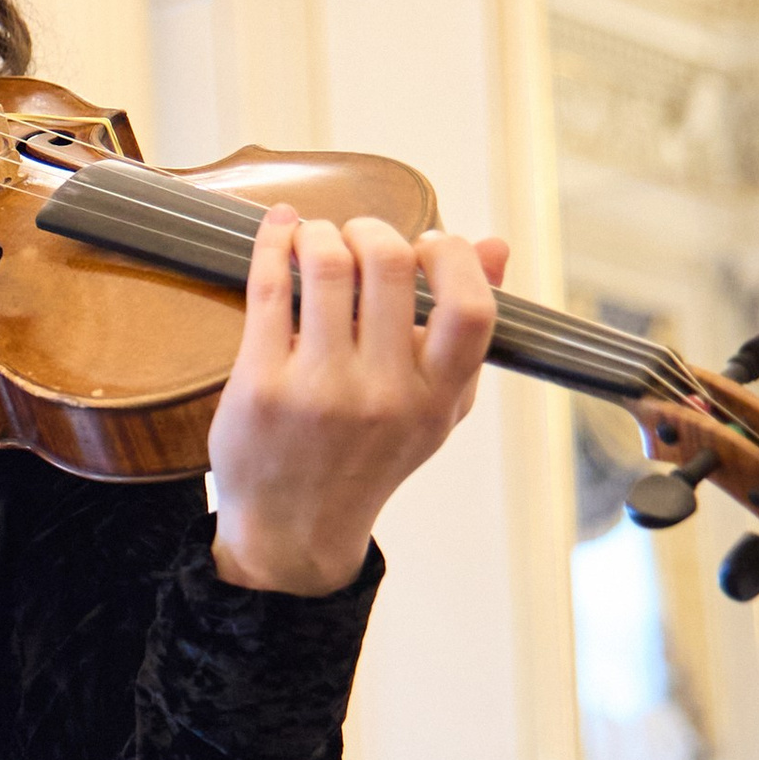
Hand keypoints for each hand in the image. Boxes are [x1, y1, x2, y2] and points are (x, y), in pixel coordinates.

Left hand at [208, 211, 507, 597]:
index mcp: (436, 398)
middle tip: (356, 235)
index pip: (469, 308)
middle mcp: (383, 395)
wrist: (295, 530)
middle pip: (389, 265)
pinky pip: (270, 288)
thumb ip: (468, 330)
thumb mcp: (436, 407)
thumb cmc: (370, 457)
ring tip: (315, 239)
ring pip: (328, 266)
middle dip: (371, 229)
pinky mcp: (262, 386)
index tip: (426, 243)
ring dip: (320, 233)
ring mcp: (320, 391)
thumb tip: (496, 245)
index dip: (450, 256)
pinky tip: (278, 230)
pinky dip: (273, 243)